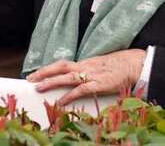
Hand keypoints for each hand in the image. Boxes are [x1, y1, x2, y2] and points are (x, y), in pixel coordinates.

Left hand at [26, 49, 145, 104]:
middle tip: (30, 79)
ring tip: (39, 88)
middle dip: (44, 72)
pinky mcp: (99, 84)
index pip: (63, 64)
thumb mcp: (100, 67)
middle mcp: (86, 67)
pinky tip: (61, 101)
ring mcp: (92, 75)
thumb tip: (77, 78)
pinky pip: (82, 90)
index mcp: (85, 63)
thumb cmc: (119, 67)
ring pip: (67, 77)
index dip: (48, 68)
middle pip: (60, 66)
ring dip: (51, 82)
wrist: (134, 64)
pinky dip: (70, 95)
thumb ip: (89, 71)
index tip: (36, 74)